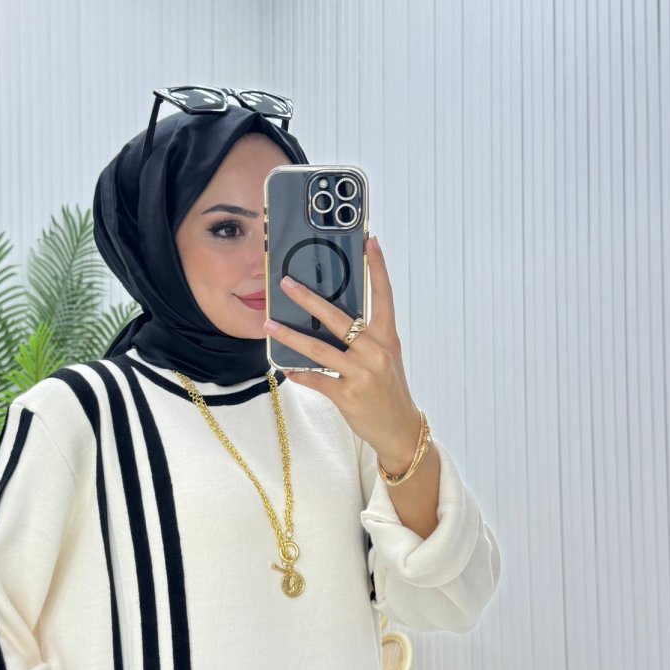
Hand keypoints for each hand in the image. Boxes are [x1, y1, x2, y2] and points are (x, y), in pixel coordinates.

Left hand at [264, 234, 422, 471]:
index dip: (378, 267)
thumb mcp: (384, 358)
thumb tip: (329, 321)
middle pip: (339, 319)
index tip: (370, 241)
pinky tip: (286, 368)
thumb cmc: (389, 390)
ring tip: (269, 323)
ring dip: (290, 336)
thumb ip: (364, 338)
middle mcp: (375, 352)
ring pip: (319, 349)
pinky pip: (316, 380)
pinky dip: (300, 374)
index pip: (383, 295)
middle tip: (288, 283)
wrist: (400, 428)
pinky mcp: (348, 395)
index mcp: (387, 338)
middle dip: (310, 299)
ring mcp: (361, 374)